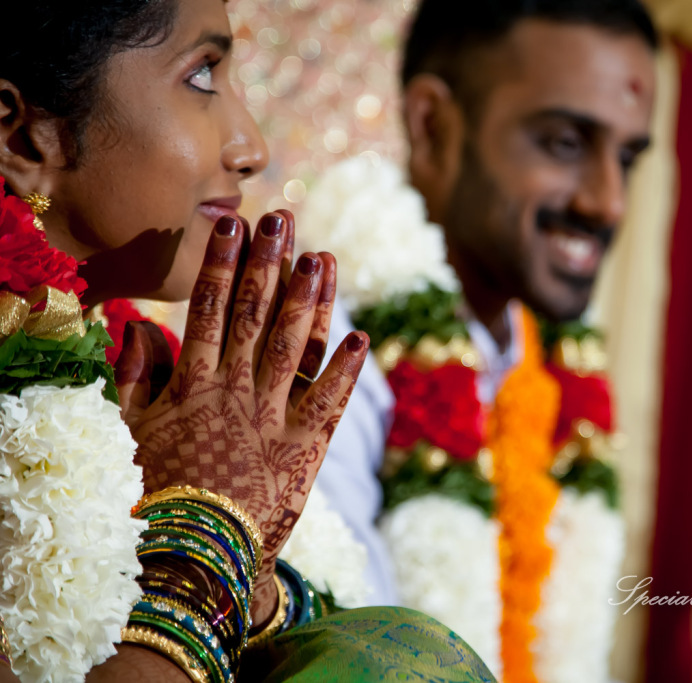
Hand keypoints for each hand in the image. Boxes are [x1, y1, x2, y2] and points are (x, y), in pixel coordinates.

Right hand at [114, 212, 367, 621]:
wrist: (194, 555)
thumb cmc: (157, 494)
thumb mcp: (131, 433)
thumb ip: (135, 378)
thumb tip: (142, 326)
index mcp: (195, 385)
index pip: (207, 311)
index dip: (220, 265)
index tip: (232, 225)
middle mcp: (237, 392)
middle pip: (254, 316)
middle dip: (269, 264)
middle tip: (283, 218)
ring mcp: (273, 419)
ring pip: (293, 346)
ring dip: (309, 300)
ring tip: (323, 257)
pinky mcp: (305, 450)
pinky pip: (329, 401)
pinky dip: (345, 369)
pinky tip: (362, 336)